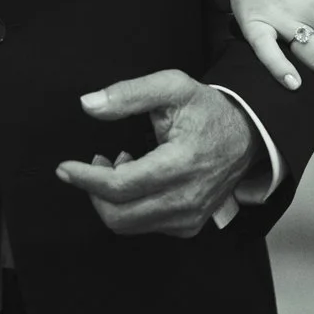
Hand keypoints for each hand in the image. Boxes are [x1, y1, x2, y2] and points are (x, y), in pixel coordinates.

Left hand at [58, 72, 260, 237]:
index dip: (86, 178)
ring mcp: (189, 216)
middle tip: (92, 163)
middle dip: (93, 192)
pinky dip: (130, 207)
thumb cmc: (209, 110)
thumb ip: (129, 94)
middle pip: (118, 215)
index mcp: (181, 163)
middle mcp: (186, 197)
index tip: (65, 168)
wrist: (248, 135)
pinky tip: (137, 180)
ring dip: (110, 200)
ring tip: (118, 166)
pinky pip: (145, 227)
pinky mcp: (189, 226)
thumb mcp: (172, 86)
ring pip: (128, 225)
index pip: (119, 185)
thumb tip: (89, 104)